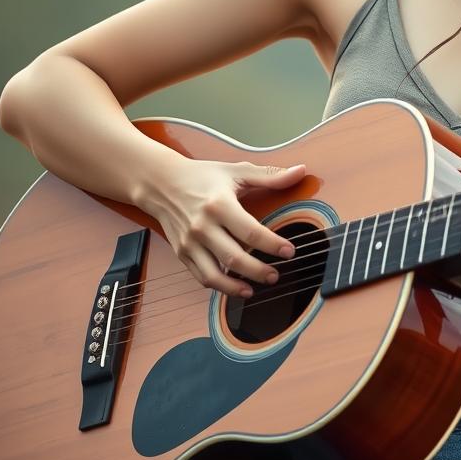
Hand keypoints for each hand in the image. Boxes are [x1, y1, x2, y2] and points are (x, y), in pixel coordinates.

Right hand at [136, 157, 309, 298]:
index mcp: (219, 205)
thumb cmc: (201, 176)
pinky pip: (202, 276)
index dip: (272, 245)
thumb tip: (300, 172)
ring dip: (237, 287)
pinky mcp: (182, 253)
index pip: (250, 232)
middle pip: (234, 258)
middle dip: (258, 271)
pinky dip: (219, 287)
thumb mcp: (236, 171)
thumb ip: (269, 176)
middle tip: (276, 275)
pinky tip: (237, 288)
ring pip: (215, 275)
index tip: (289, 251)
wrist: (160, 183)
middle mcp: (203, 226)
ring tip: (258, 287)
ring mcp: (190, 242)